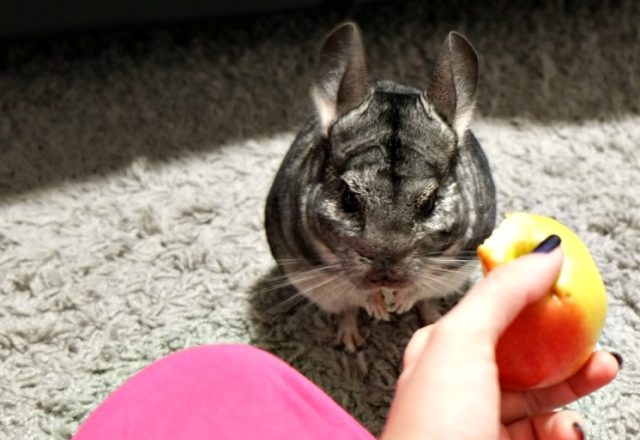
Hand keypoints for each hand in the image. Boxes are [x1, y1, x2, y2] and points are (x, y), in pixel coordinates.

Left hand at [381, 248, 619, 439]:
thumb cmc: (434, 427)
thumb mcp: (462, 343)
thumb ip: (502, 294)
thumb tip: (543, 252)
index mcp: (442, 353)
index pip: (491, 315)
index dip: (530, 303)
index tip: (568, 295)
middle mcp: (460, 389)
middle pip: (524, 360)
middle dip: (567, 354)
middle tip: (598, 354)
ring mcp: (482, 426)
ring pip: (541, 403)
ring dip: (571, 397)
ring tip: (588, 392)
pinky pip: (547, 436)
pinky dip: (563, 433)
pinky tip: (566, 433)